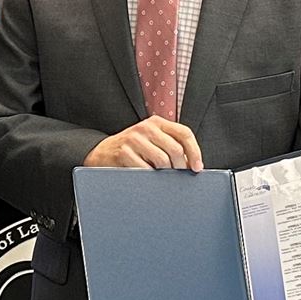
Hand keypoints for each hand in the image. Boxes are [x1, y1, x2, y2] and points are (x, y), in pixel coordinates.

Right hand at [85, 117, 203, 170]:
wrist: (102, 152)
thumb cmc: (133, 149)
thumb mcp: (152, 140)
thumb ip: (170, 145)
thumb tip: (192, 164)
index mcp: (157, 122)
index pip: (184, 133)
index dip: (195, 152)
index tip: (197, 168)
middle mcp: (146, 127)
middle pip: (175, 149)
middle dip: (180, 167)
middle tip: (177, 175)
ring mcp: (134, 139)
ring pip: (162, 161)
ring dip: (165, 173)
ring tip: (160, 175)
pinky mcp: (124, 152)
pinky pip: (146, 170)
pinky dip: (150, 177)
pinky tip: (147, 176)